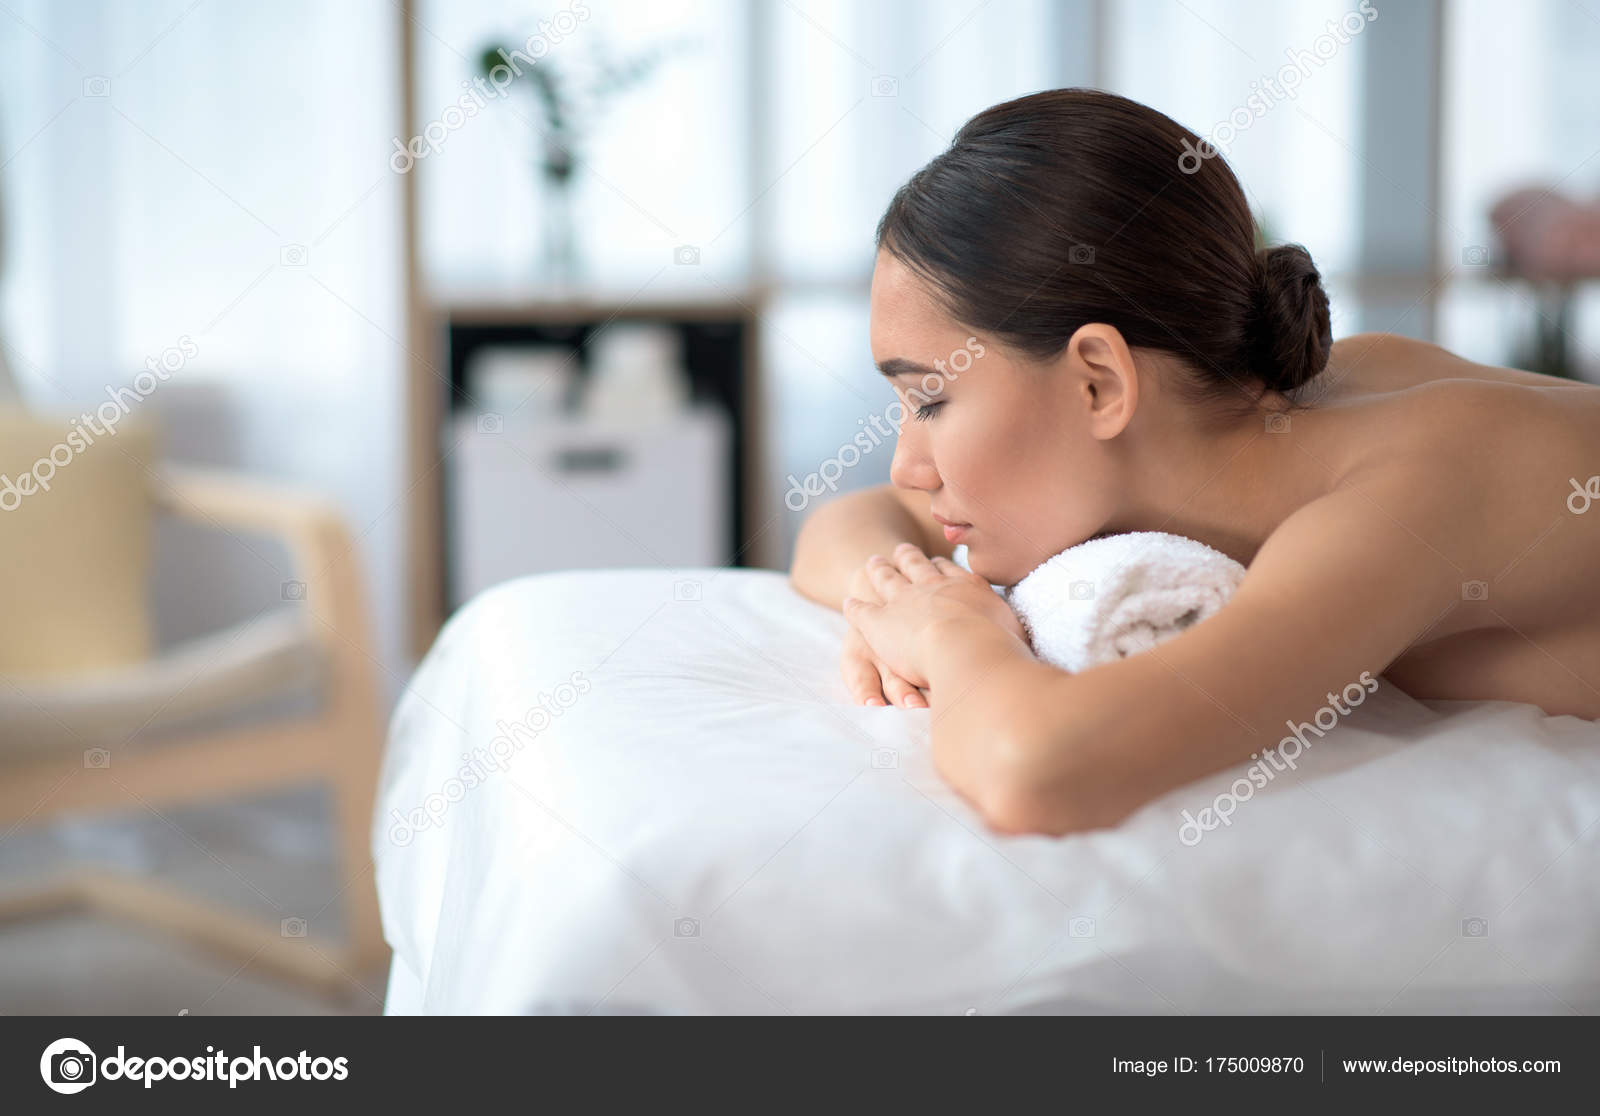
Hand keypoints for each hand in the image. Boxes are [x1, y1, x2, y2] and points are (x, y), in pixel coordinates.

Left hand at [843, 542, 1028, 692]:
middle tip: (900, 550)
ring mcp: (903, 601)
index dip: (940, 566)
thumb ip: (1013, 630)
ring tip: (873, 562)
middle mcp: (933, 587)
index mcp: (965, 588)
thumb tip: (1025, 636)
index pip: (950, 571)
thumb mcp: (1015, 633)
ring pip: (887, 579)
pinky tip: (848, 602)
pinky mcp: (878, 622)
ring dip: (879, 570)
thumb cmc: (999, 647)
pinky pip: (862, 610)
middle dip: (908, 557)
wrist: (967, 649)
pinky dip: (854, 605)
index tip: (935, 561)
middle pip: (916, 566)